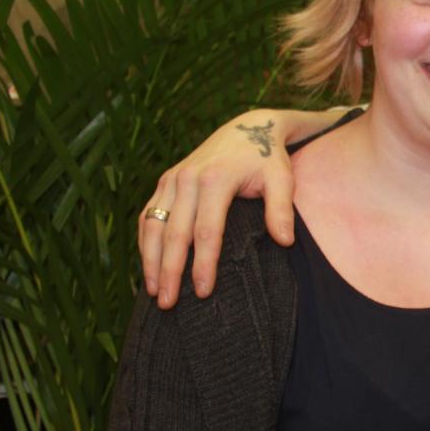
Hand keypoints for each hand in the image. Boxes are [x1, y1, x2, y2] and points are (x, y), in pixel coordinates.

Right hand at [138, 109, 326, 308]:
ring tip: (154, 292)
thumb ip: (282, 209)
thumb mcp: (282, 178)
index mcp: (215, 179)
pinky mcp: (166, 181)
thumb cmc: (268, 158)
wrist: (249, 127)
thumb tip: (284, 241)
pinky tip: (149, 266)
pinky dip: (145, 242)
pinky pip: (148, 215)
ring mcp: (172, 179)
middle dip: (169, 271)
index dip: (204, 264)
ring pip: (153, 225)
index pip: (206, 231)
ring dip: (150, 260)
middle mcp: (187, 178)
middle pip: (174, 233)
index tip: (204, 292)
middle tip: (168, 304)